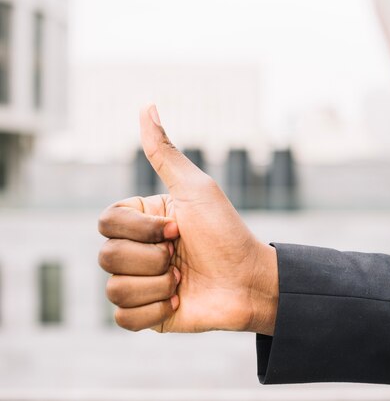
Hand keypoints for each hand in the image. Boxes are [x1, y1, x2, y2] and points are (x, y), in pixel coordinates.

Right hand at [97, 104, 277, 334]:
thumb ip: (165, 151)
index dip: (142, 229)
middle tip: (182, 256)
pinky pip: (122, 318)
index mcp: (142, 220)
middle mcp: (136, 249)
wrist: (251, 281)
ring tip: (183, 281)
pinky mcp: (145, 315)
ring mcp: (139, 282)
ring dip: (156, 285)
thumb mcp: (196, 188)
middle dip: (152, 258)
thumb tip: (146, 104)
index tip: (179, 228)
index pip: (105, 222)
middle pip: (106, 256)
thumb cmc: (226, 232)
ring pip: (113, 289)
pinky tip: (178, 302)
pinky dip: (153, 311)